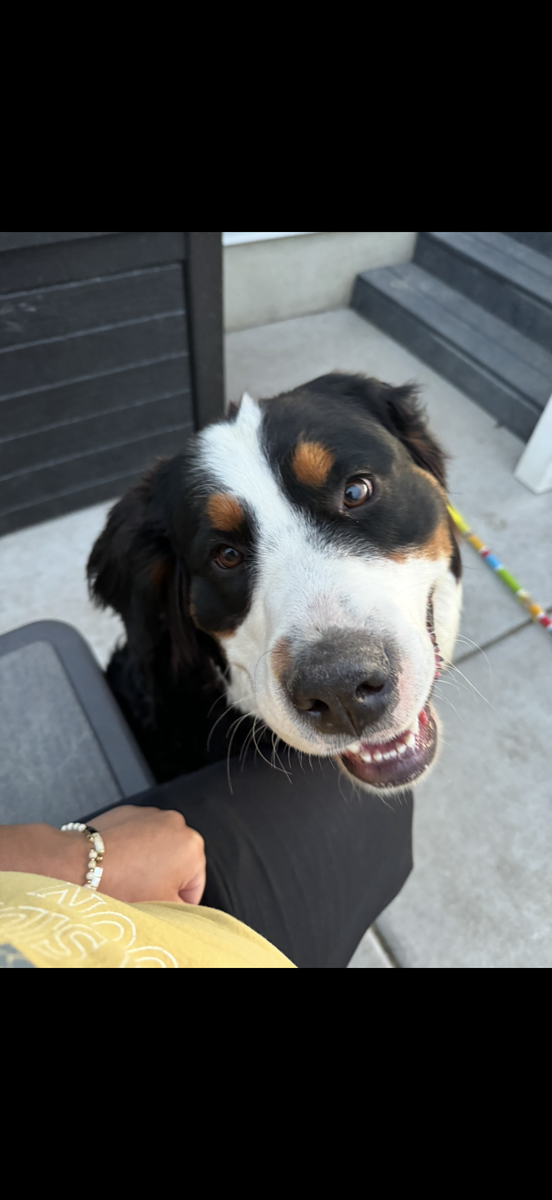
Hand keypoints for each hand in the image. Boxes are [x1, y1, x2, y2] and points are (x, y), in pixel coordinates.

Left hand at [0, 808, 205, 906]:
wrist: (80, 864)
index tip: (156, 904)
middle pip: (178, 863)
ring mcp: (153, 813)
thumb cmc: (121, 886)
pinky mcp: (130, 810)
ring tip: (126, 876)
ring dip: (148, 861)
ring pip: (158, 847)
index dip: (175, 902)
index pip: (194, 886)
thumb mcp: (162, 907)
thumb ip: (184, 910)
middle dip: (163, 877)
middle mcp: (177, 824)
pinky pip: (139, 834)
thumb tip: (186, 909)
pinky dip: (132, 847)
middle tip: (140, 891)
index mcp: (193, 847)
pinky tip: (117, 861)